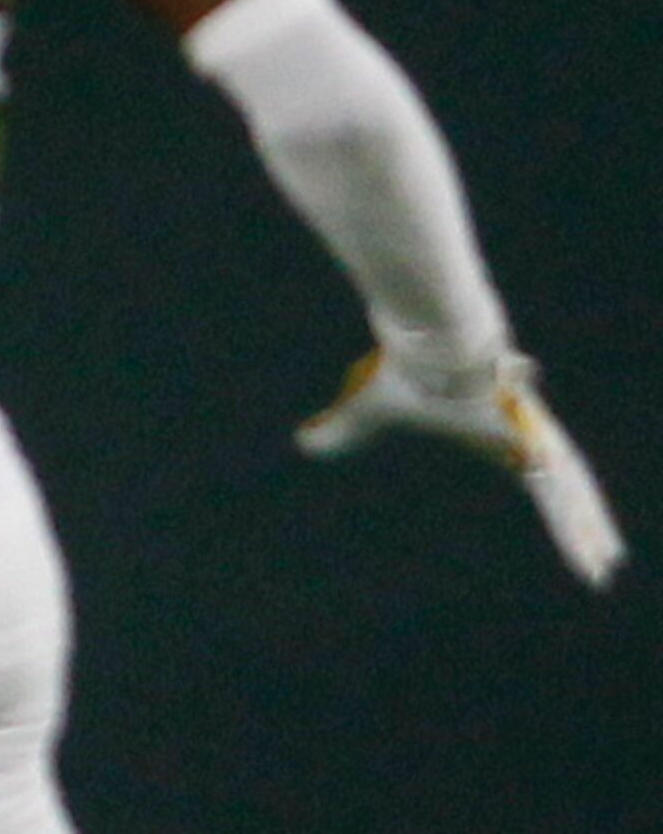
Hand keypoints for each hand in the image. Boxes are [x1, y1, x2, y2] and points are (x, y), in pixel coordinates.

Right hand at [298, 347, 626, 588]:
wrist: (431, 341)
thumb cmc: (400, 370)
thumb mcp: (365, 408)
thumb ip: (342, 430)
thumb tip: (303, 444)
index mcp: (488, 424)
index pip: (526, 464)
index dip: (543, 485)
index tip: (559, 504)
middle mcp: (520, 429)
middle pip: (560, 482)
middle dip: (581, 520)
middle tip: (605, 557)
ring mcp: (532, 434)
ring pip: (569, 493)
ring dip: (587, 533)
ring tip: (606, 568)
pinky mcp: (533, 443)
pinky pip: (561, 497)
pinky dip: (577, 531)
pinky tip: (597, 560)